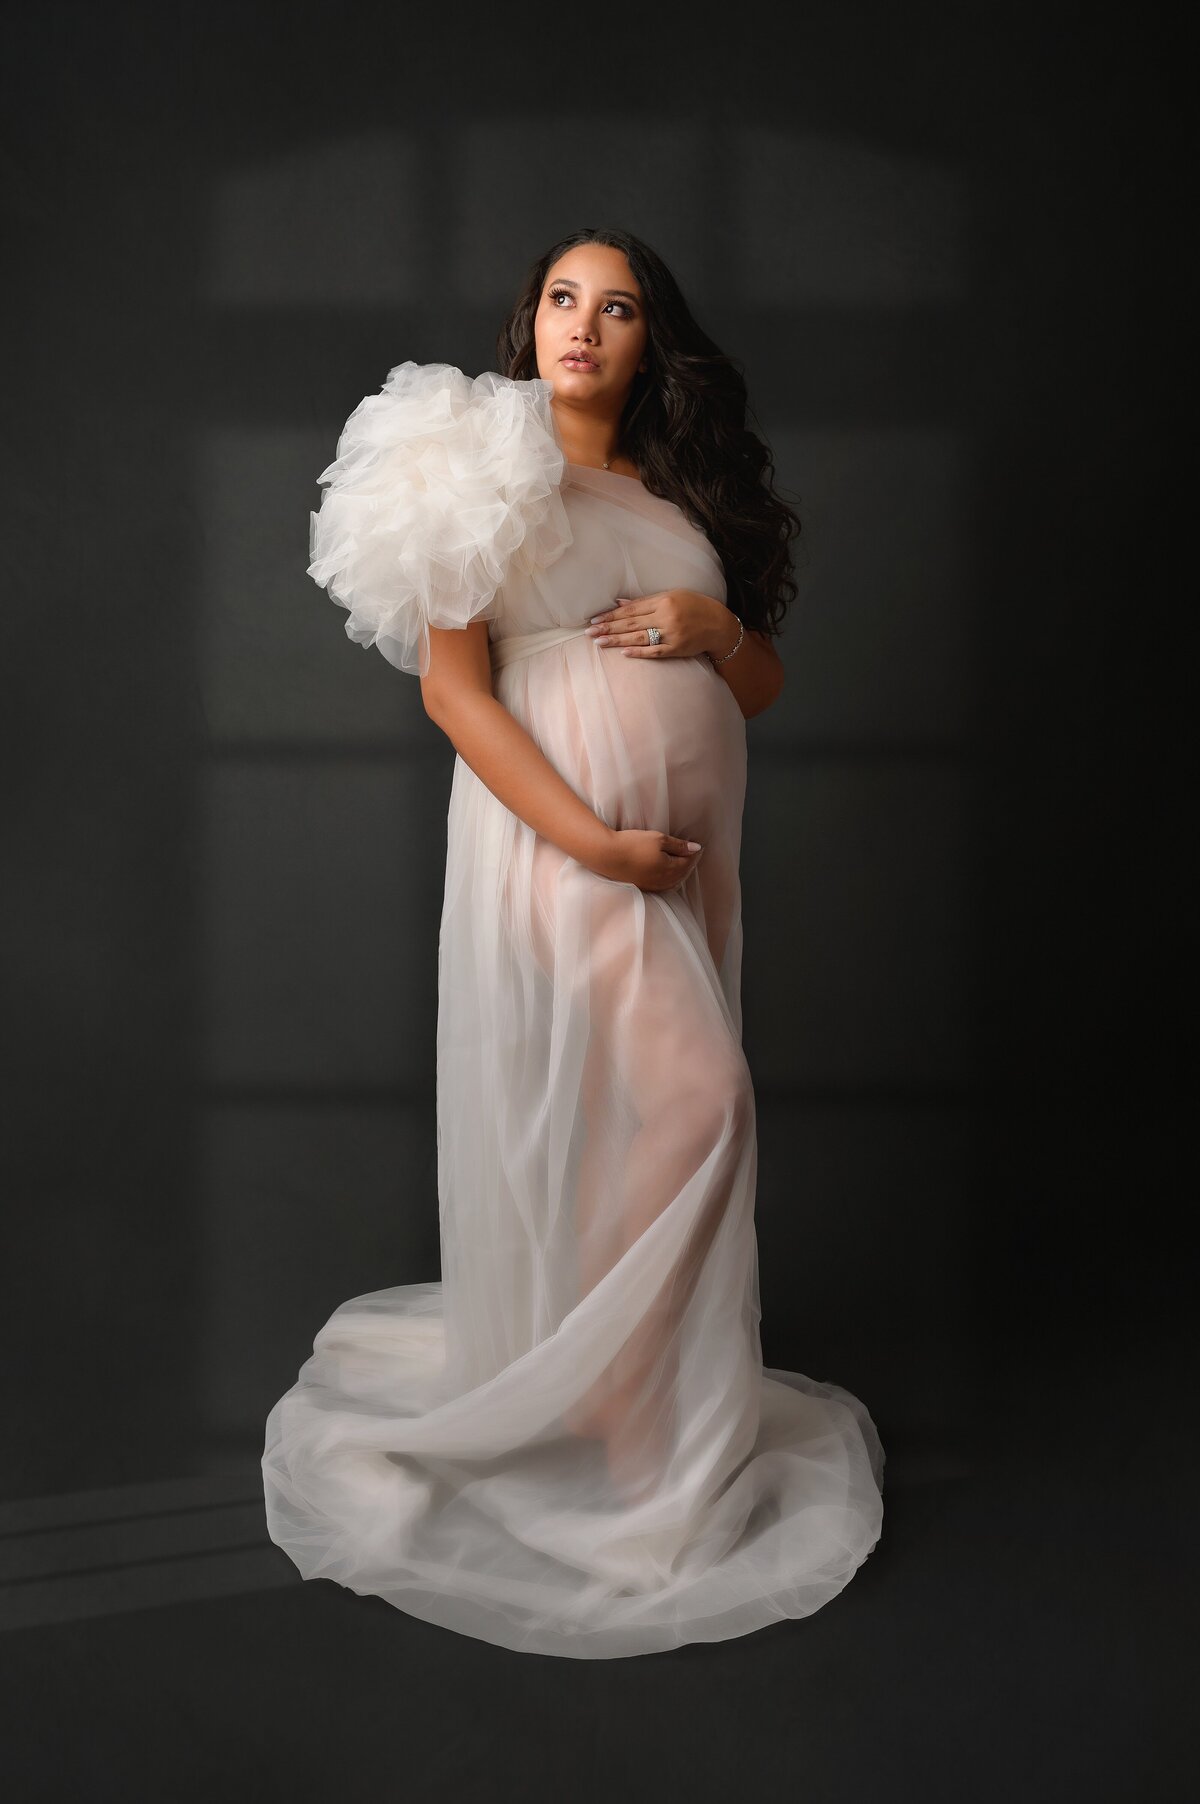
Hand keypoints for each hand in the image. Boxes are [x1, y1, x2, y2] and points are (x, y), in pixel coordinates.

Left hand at [583, 588, 739, 659]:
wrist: (719, 625)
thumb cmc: (694, 606)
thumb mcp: (672, 596)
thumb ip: (646, 601)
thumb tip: (620, 603)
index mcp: (664, 601)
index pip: (631, 610)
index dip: (612, 615)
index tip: (595, 620)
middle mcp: (666, 617)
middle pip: (631, 624)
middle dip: (608, 628)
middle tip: (589, 633)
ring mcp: (672, 635)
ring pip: (639, 638)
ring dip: (617, 640)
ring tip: (599, 643)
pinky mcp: (677, 650)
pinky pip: (654, 652)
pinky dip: (638, 652)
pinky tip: (623, 652)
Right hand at [590, 827, 702, 891]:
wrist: (607, 855)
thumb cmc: (633, 844)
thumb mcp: (658, 839)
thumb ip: (678, 845)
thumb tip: (696, 848)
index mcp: (669, 869)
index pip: (687, 862)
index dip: (694, 854)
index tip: (699, 847)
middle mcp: (662, 881)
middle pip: (682, 874)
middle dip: (689, 864)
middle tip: (694, 855)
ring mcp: (651, 885)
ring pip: (673, 882)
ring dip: (681, 874)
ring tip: (684, 865)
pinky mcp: (642, 886)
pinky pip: (663, 887)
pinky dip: (670, 881)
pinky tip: (669, 876)